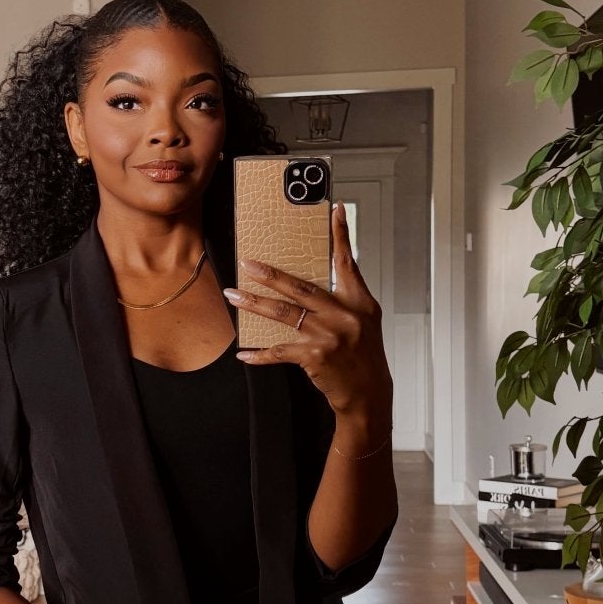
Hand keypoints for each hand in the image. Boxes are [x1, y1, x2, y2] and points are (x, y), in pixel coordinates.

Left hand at [226, 201, 393, 426]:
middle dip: (271, 274)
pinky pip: (280, 351)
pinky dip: (260, 354)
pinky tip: (244, 354)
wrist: (368, 393)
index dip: (341, 235)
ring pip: (284, 314)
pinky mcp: (315, 356)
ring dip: (255, 304)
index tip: (335, 210)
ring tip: (233, 295)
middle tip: (247, 263)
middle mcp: (345, 315)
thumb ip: (344, 299)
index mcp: (359, 301)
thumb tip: (312, 280)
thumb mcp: (363, 321)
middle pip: (301, 287)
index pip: (347, 262)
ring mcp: (329, 336)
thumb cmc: (363, 355)